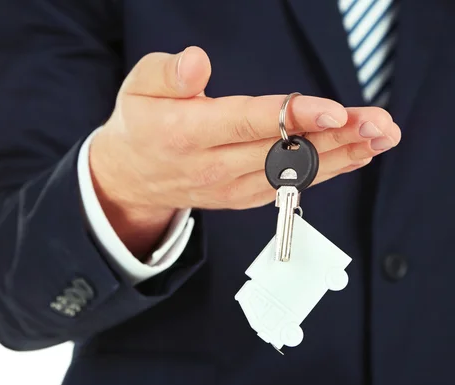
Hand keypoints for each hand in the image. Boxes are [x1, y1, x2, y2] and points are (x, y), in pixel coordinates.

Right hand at [90, 46, 400, 256]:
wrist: (130, 177)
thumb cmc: (140, 123)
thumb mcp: (138, 88)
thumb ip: (168, 73)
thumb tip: (198, 60)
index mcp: (186, 133)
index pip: (247, 123)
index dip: (294, 116)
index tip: (334, 109)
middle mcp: (212, 166)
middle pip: (282, 151)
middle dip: (335, 135)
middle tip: (378, 122)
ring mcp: (229, 187)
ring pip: (292, 173)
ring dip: (341, 154)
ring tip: (380, 137)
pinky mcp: (241, 197)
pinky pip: (289, 187)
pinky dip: (325, 170)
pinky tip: (354, 155)